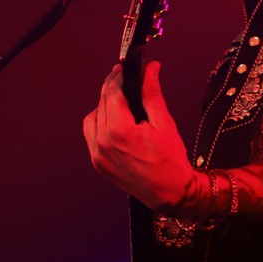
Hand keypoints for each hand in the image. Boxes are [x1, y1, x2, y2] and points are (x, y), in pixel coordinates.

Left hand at [83, 61, 197, 212]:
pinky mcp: (98, 163)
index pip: (112, 93)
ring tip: (120, 100)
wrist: (170, 193)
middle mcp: (103, 143)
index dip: (119, 76)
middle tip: (124, 78)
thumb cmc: (171, 161)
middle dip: (112, 87)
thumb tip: (150, 69)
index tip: (126, 68)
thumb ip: (152, 93)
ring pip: (93, 117)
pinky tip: (114, 120)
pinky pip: (91, 135)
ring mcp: (98, 155)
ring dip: (104, 105)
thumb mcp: (164, 122)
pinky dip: (100, 123)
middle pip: (102, 103)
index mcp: (119, 131)